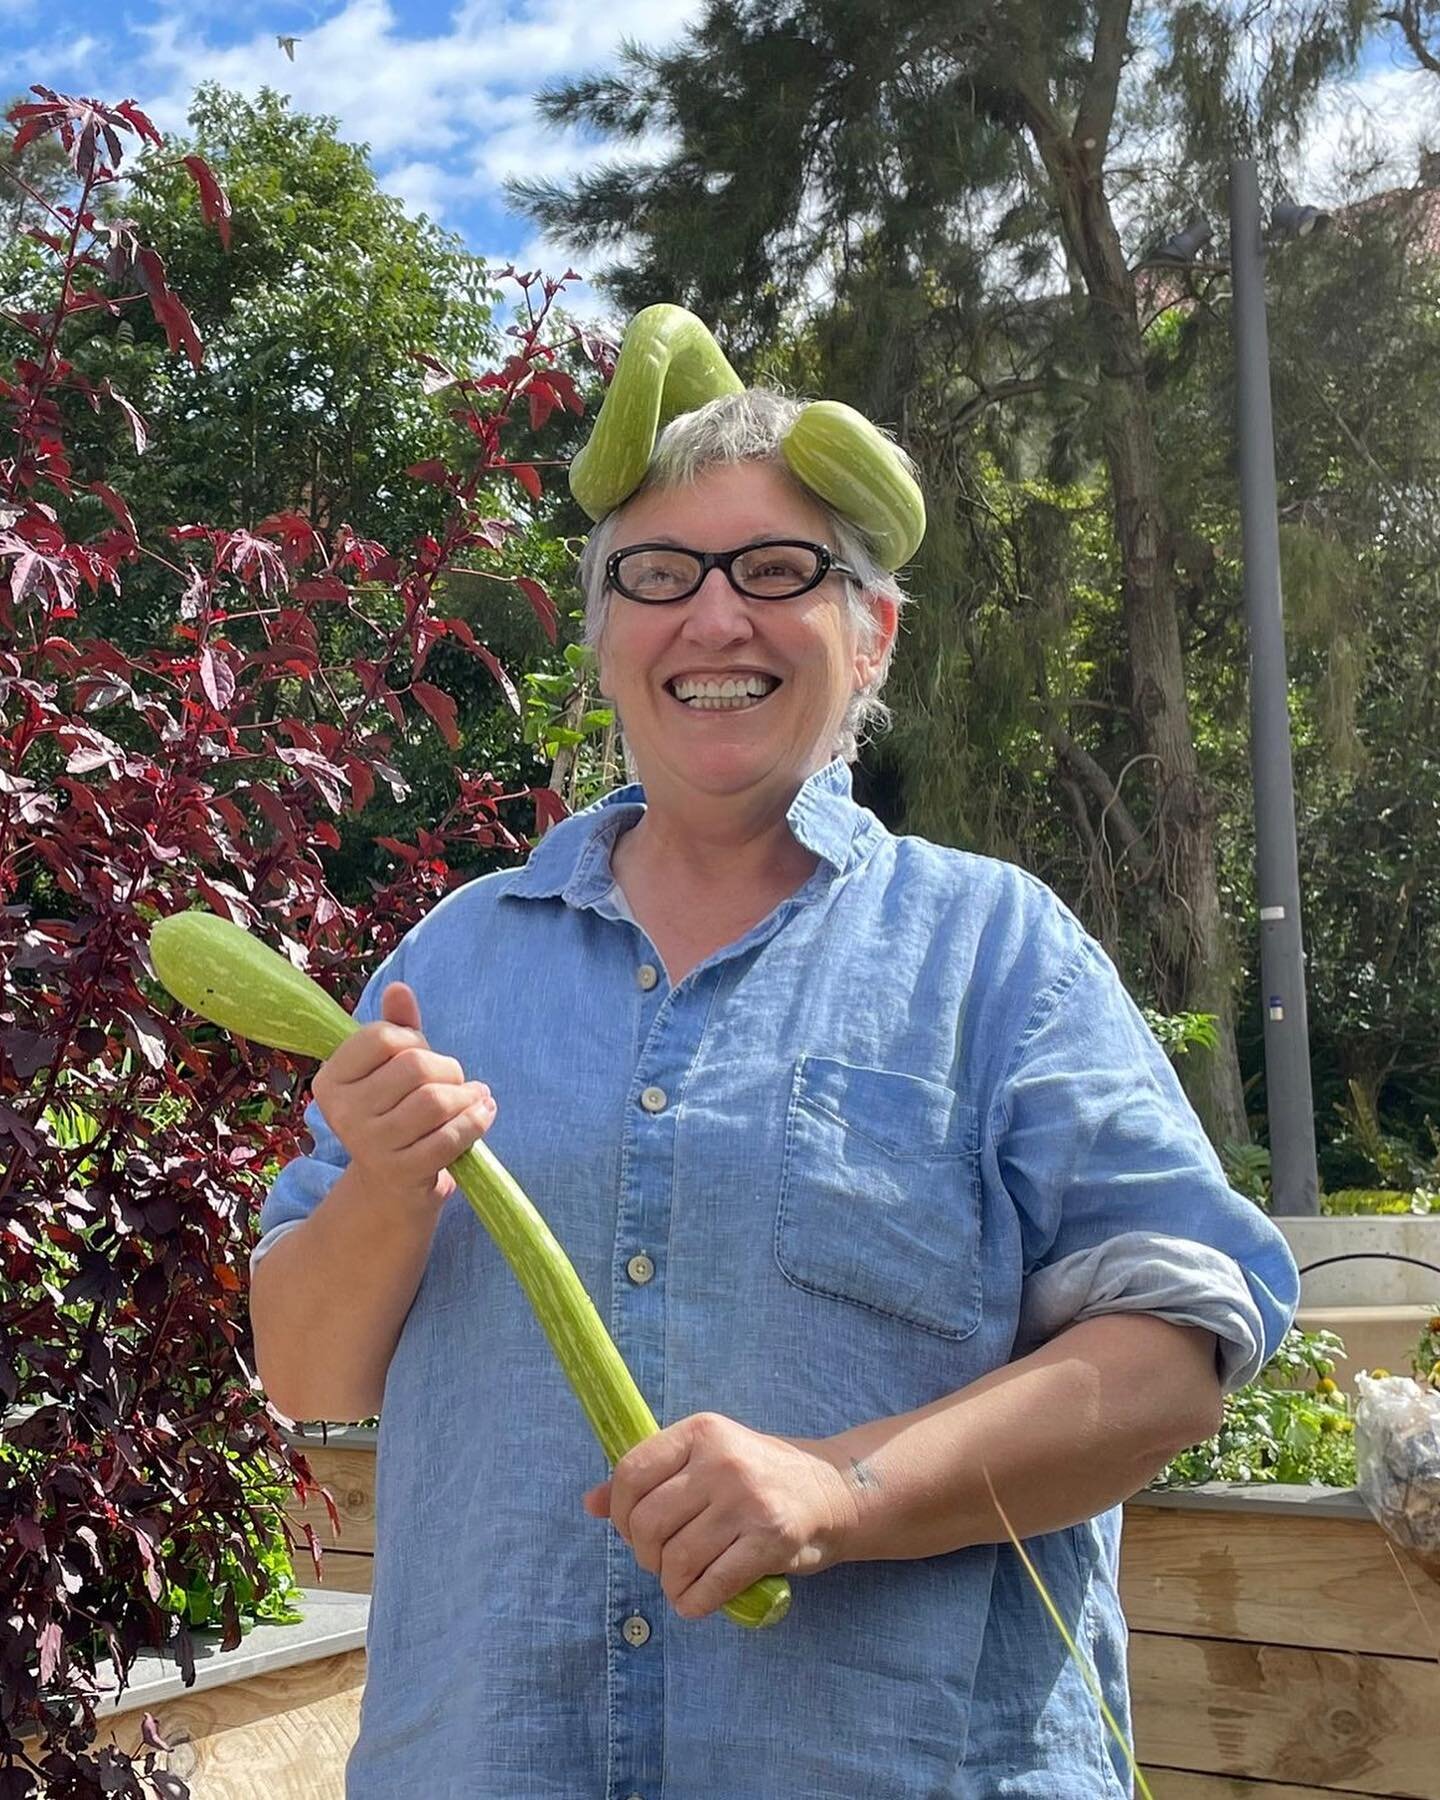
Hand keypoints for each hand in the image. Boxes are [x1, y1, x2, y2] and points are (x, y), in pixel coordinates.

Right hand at [310, 981, 495, 1207]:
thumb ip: (397, 1028)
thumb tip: (400, 989)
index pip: (384, 1036)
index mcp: (332, 1079)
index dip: (415, 1040)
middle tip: (455, 1082)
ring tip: (473, 1099)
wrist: (390, 1187)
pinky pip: (451, 1137)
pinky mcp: (400, 1172)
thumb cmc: (394, 1113)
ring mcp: (369, 1145)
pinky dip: (476, 1121)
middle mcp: (342, 1112)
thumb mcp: (390, 1069)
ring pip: (436, 1101)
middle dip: (448, 1069)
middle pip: (416, 1066)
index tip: (421, 1055)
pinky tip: (483, 1114)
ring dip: (466, 1097)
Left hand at [582, 1411, 857, 1619]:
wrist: (834, 1490)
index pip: (632, 1473)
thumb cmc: (758, 1475)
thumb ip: (652, 1477)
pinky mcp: (771, 1540)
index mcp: (702, 1432)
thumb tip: (589, 1503)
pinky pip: (711, 1586)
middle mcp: (723, 1461)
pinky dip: (693, 1603)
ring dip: (671, 1583)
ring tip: (681, 1581)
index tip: (632, 1529)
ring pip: (676, 1560)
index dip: (619, 1512)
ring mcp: (748, 1501)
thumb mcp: (706, 1459)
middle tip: (660, 1561)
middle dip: (645, 1554)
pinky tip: (697, 1599)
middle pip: (649, 1523)